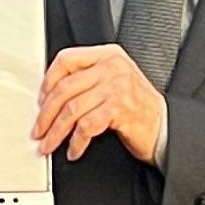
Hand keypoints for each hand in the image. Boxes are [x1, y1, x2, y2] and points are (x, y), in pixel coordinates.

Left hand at [35, 43, 166, 166]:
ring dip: (56, 132)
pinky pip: (86, 126)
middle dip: (46, 113)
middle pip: (64, 87)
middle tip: (39, 129)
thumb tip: (51, 95)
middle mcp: (112, 67)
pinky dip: (76, 142)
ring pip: (72, 109)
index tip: (41, 100)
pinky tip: (74, 149)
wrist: (165, 126)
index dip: (48, 81)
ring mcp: (117, 86)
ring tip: (49, 144)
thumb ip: (88, 78)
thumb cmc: (138, 106)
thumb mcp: (115, 80)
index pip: (66, 59)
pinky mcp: (120, 109)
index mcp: (108, 55)